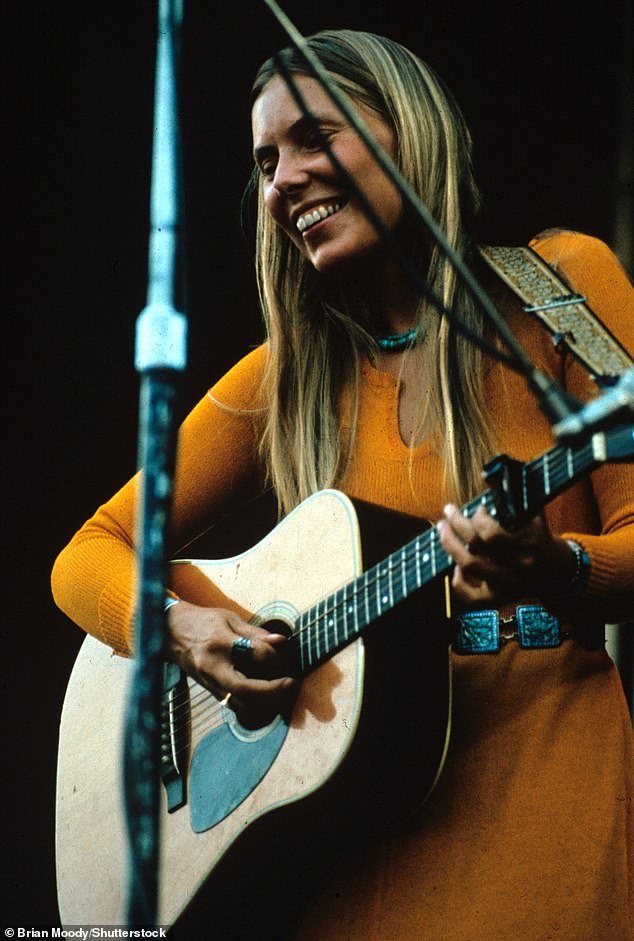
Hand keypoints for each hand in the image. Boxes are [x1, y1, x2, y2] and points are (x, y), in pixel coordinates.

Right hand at [166, 601, 296, 727]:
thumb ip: (255, 633)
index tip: (284, 650)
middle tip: (290, 683)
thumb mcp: (229, 619)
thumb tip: (281, 642)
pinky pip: (236, 706)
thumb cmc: (202, 622)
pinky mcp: (212, 693)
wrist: (170, 633)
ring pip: (240, 706)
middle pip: (245, 691)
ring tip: (282, 690)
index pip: (253, 655)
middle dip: (272, 691)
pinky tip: (267, 694)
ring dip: (266, 702)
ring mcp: (210, 684)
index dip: (274, 655)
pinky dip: (255, 705)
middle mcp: (213, 668)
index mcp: (219, 644)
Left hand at [437, 503, 575, 610]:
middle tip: (448, 511)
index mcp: (530, 545)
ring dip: (450, 545)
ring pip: (469, 567)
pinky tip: (456, 567)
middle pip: (476, 549)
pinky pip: (471, 596)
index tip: (477, 508)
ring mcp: (507, 585)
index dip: (478, 519)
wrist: (557, 572)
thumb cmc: (540, 536)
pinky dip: (458, 581)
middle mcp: (518, 568)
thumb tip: (490, 474)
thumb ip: (515, 496)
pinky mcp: (499, 599)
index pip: (492, 535)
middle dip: (456, 525)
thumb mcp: (535, 515)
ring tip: (442, 529)